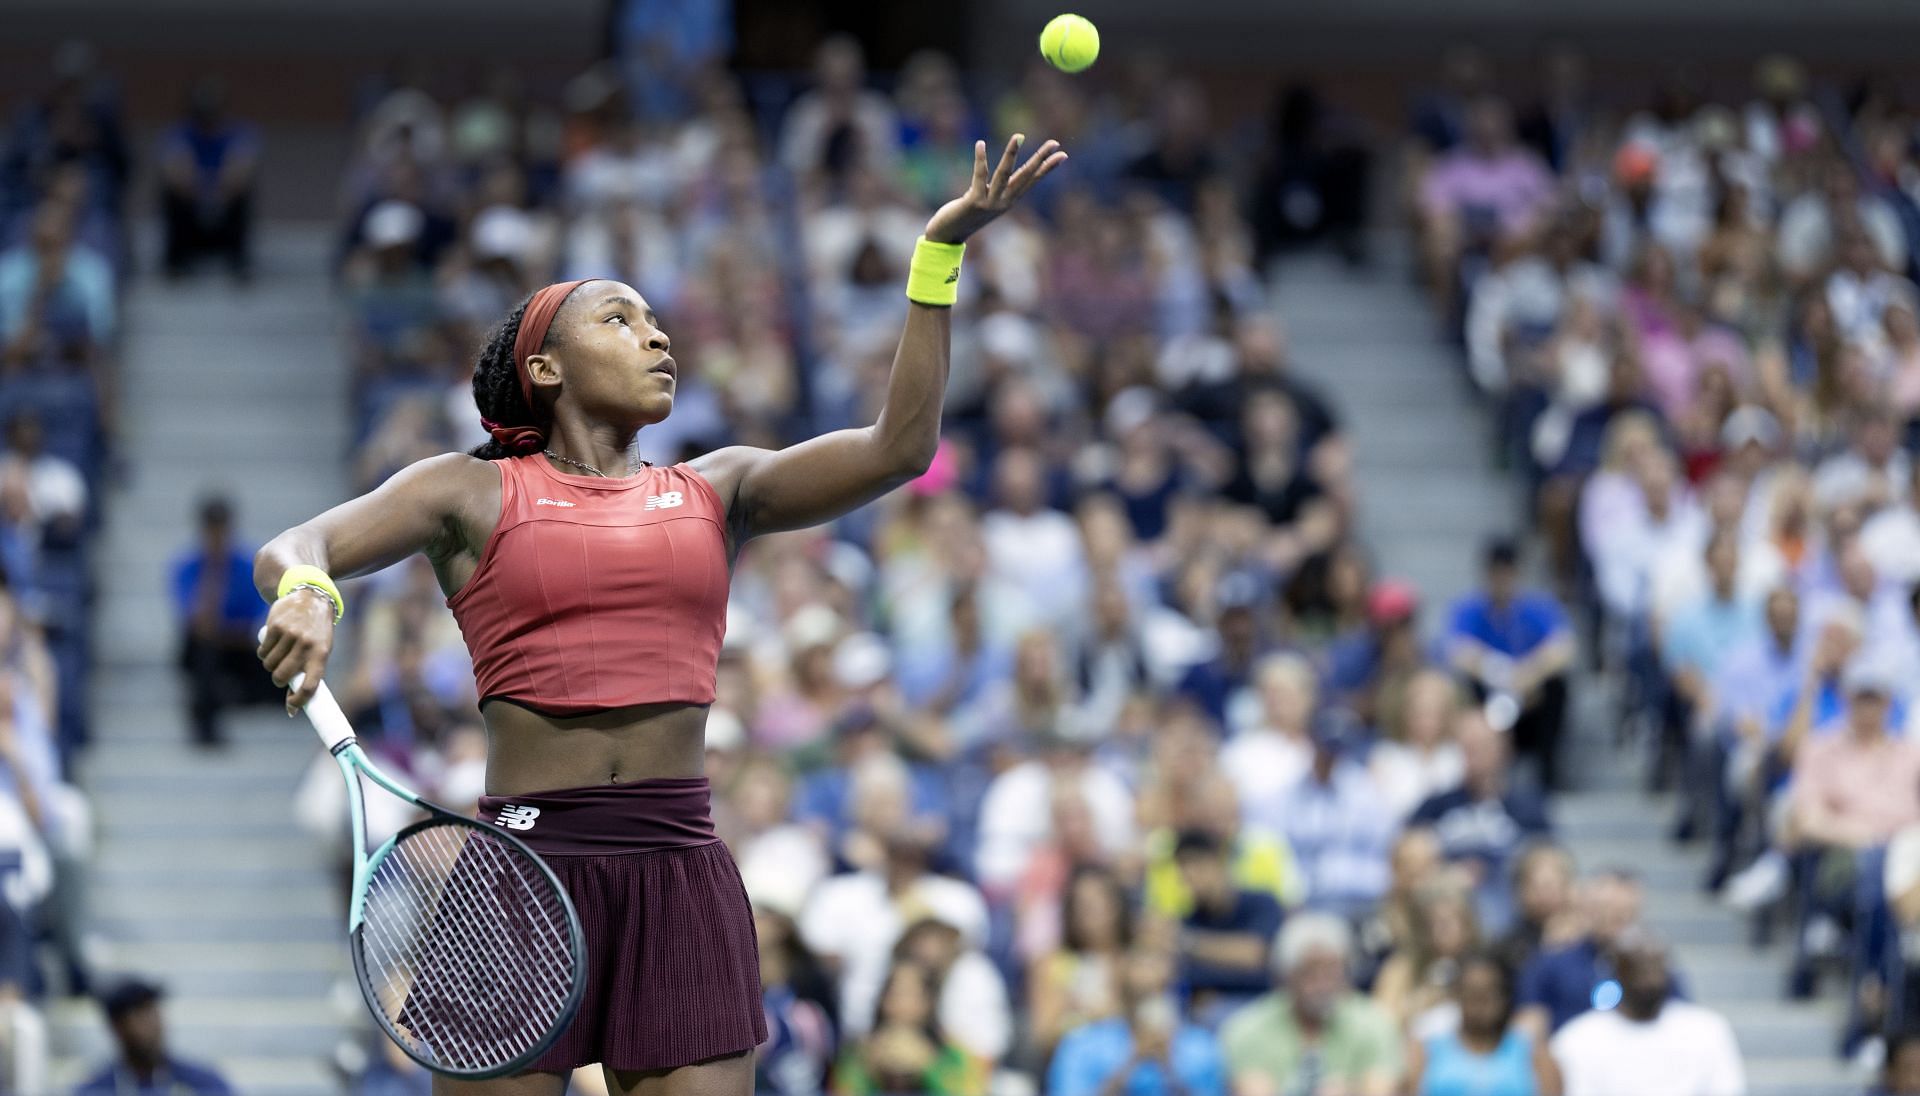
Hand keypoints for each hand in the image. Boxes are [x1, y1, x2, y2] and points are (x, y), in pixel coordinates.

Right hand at [258, 588, 334, 713]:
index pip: (310, 685)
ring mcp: (290, 635)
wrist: (311, 597)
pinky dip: (264, 652)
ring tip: (278, 655)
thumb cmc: (317, 632)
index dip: (299, 700)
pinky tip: (272, 645)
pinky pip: (262, 651)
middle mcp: (306, 645)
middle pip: (282, 676)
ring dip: (270, 665)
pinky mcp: (275, 627)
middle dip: (278, 680)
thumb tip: (292, 709)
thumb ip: (308, 675)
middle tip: (280, 675)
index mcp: (321, 654)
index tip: (292, 707)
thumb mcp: (320, 650)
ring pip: (269, 664)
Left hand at [922, 134, 1066, 244]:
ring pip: (1004, 175)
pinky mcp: (974, 202)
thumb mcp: (987, 200)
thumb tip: (1006, 170)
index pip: (1032, 180)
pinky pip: (979, 176)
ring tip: (1018, 136)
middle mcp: (1004, 202)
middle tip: (1054, 142)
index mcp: (1009, 200)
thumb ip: (996, 187)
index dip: (1047, 167)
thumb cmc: (967, 214)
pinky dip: (980, 160)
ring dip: (1011, 155)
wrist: (949, 234)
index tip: (1062, 154)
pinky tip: (980, 144)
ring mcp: (990, 203)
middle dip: (1040, 159)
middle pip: (1025, 176)